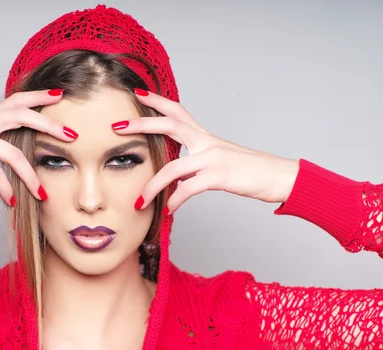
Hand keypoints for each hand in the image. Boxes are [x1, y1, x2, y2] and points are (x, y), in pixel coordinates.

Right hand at [0, 89, 76, 205]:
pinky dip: (5, 189)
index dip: (39, 96)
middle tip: (73, 136)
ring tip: (42, 194)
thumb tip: (12, 148)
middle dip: (50, 125)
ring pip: (13, 153)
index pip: (16, 100)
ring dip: (31, 176)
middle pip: (22, 115)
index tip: (60, 96)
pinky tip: (12, 201)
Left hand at [112, 89, 299, 214]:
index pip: (177, 111)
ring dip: (152, 186)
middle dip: (140, 124)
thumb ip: (198, 159)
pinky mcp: (220, 176)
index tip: (137, 93)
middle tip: (116, 126)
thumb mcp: (221, 157)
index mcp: (205, 136)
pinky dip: (176, 200)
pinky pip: (189, 188)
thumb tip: (178, 171)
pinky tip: (169, 210)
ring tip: (138, 202)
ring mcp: (213, 157)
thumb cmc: (250, 170)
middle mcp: (207, 141)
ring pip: (173, 167)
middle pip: (169, 125)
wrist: (280, 177)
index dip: (156, 101)